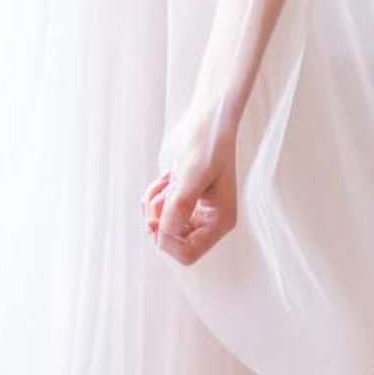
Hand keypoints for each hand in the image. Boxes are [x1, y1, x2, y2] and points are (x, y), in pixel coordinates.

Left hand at [141, 114, 237, 265]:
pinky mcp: (180, 201)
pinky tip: (166, 177)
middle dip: (158, 218)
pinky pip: (155, 211)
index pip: (188, 254)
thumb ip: (181, 204)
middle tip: (162, 192)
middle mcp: (207, 222)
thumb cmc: (208, 143)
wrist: (205, 121)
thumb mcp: (194, 173)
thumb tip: (165, 232)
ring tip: (168, 178)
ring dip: (155, 202)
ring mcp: (193, 212)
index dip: (167, 241)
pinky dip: (153, 195)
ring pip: (159, 225)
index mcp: (220, 221)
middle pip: (170, 242)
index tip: (156, 220)